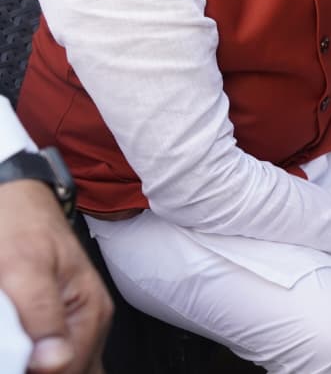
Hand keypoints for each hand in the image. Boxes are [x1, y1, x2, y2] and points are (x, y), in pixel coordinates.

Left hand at [0, 180, 112, 373]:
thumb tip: (54, 361)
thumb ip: (42, 314)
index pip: (67, 369)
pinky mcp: (57, 324)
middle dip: (40, 364)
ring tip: (17, 339)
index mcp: (90, 312)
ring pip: (61, 366)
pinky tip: (22, 343)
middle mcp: (89, 322)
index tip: (14, 354)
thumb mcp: (25, 267)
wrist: (15, 200)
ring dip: (35, 359)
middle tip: (16, 342)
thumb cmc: (21, 225)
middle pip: (69, 370)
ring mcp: (74, 324)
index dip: (34, 368)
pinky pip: (56, 356)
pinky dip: (35, 355)